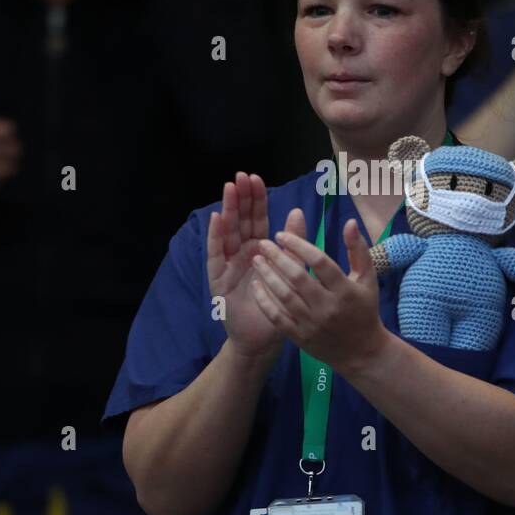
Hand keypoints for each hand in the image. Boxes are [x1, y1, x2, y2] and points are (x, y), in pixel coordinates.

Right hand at [207, 171, 295, 360]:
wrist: (263, 339)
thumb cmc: (279, 305)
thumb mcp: (291, 271)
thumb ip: (294, 242)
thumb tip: (298, 211)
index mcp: (260, 249)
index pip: (258, 219)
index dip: (257, 200)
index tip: (256, 178)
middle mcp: (242, 252)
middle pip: (241, 220)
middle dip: (241, 198)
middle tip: (241, 175)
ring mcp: (228, 263)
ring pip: (228, 231)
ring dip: (228, 209)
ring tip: (229, 188)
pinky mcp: (218, 277)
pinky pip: (216, 253)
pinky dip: (216, 235)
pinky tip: (217, 217)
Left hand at [249, 218, 386, 374]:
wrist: (361, 352)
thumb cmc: (364, 309)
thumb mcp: (367, 278)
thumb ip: (358, 249)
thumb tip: (350, 222)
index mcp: (345, 290)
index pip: (319, 262)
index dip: (298, 245)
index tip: (282, 234)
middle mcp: (327, 307)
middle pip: (298, 278)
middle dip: (277, 258)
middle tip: (263, 243)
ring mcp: (312, 324)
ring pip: (284, 296)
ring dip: (267, 276)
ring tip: (256, 260)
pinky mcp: (300, 337)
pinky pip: (277, 317)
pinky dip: (264, 301)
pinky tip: (256, 285)